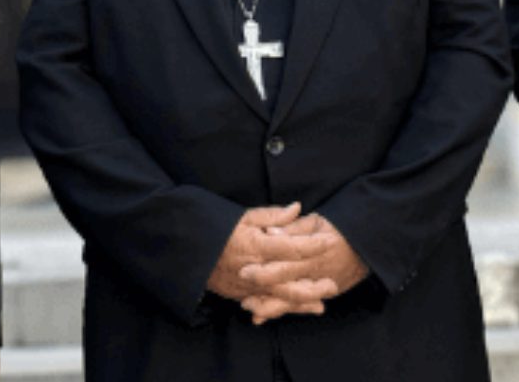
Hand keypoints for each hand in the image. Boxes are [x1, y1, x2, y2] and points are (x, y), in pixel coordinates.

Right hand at [207, 203, 337, 317]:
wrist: (184, 250)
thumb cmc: (214, 227)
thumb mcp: (241, 216)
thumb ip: (272, 216)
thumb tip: (297, 208)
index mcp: (256, 245)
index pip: (292, 247)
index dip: (313, 245)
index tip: (329, 241)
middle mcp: (254, 269)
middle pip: (291, 282)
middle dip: (314, 284)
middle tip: (333, 283)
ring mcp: (247, 286)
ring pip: (280, 299)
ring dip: (302, 302)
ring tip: (321, 303)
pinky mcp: (240, 295)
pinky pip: (266, 305)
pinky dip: (283, 308)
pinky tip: (296, 309)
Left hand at [239, 212, 369, 323]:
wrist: (365, 248)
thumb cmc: (337, 230)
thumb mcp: (316, 222)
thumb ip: (292, 227)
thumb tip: (269, 231)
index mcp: (312, 252)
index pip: (285, 264)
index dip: (264, 269)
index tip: (243, 270)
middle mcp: (315, 272)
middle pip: (286, 286)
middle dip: (262, 292)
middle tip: (241, 294)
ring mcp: (319, 286)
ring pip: (292, 302)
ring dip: (269, 307)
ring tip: (247, 305)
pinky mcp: (322, 294)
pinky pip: (299, 306)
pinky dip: (280, 311)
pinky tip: (261, 316)